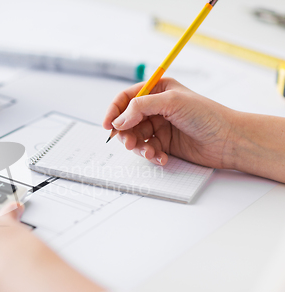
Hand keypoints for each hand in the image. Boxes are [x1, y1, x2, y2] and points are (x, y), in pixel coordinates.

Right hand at [103, 78, 236, 168]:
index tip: (108, 125)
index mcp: (158, 90)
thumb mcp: (172, 102)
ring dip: (139, 147)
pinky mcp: (164, 143)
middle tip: (129, 143)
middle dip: (126, 133)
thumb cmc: (207, 115)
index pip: (126, 98)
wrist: (228, 140)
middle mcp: (156, 108)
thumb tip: (119, 119)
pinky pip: (147, 149)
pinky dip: (151, 155)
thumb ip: (141, 107)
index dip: (114, 111)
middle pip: (127, 120)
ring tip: (150, 152)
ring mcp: (160, 126)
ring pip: (135, 137)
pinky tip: (161, 157)